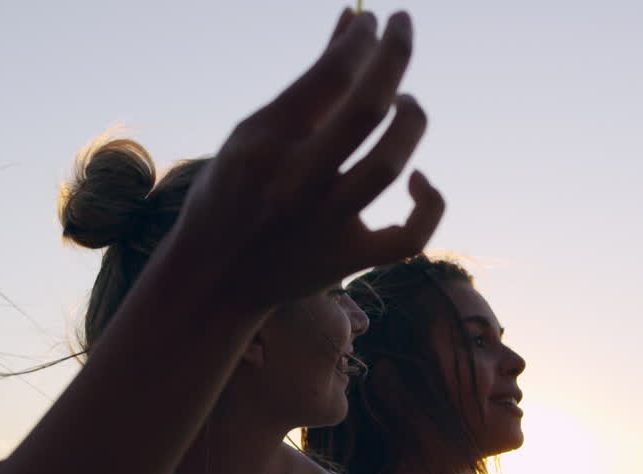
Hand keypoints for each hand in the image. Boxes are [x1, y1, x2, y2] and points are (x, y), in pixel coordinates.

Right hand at [169, 8, 443, 311]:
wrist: (214, 279)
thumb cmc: (236, 190)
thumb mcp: (256, 132)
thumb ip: (314, 82)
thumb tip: (355, 17)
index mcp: (264, 142)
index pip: (331, 75)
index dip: (364, 39)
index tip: (376, 22)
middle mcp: (294, 182)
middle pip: (367, 108)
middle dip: (395, 54)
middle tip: (403, 25)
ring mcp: (323, 224)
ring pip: (389, 163)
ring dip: (411, 119)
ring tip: (405, 101)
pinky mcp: (348, 260)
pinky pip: (409, 237)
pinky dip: (427, 205)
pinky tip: (420, 182)